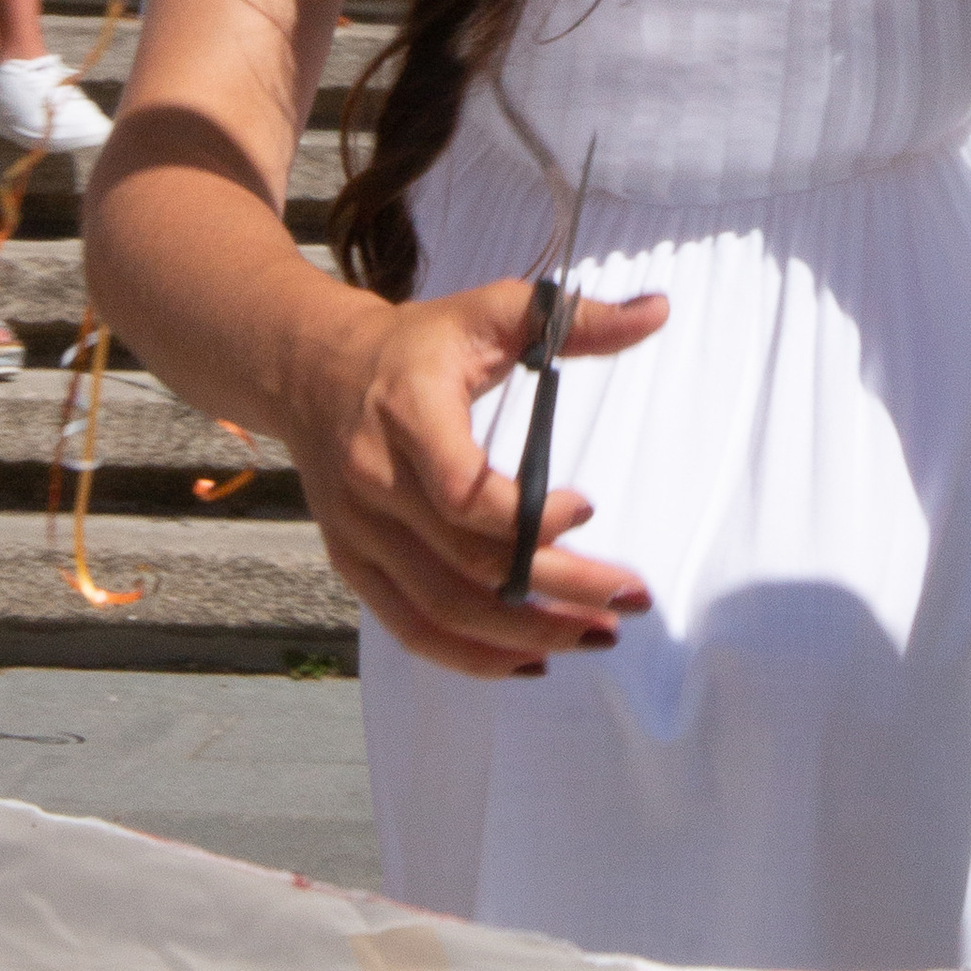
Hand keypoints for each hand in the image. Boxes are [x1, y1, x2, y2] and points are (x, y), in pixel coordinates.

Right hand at [279, 276, 668, 674]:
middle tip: (630, 597)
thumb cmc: (417, 344)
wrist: (312, 370)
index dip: (531, 517)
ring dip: (526, 634)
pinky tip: (534, 659)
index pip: (463, 491)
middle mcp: (375, 481)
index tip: (589, 507)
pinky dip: (472, 657)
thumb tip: (659, 311)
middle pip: (469, 562)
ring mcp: (360, 533)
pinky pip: (412, 628)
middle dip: (557, 588)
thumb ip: (574, 318)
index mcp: (407, 413)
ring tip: (600, 634)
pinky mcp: (353, 565)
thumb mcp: (492, 311)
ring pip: (444, 609)